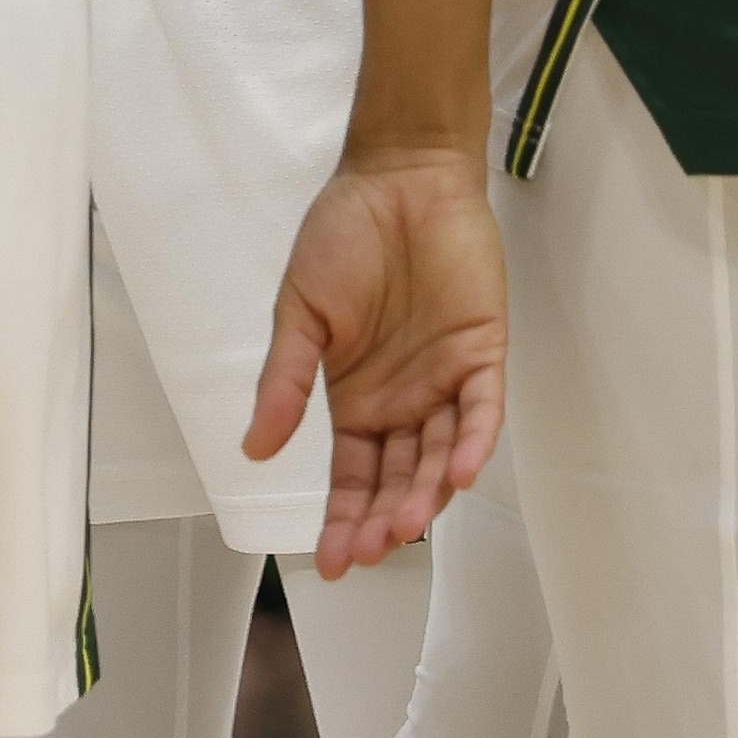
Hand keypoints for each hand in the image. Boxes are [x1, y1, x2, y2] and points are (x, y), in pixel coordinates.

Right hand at [248, 145, 509, 578]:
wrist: (399, 178)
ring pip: (440, 456)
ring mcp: (445, 382)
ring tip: (405, 524)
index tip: (329, 560)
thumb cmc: (342, 236)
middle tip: (368, 551)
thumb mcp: (299, 312)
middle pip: (397, 479)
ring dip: (425, 493)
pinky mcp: (483, 356)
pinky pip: (483, 412)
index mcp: (355, 397)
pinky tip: (456, 474)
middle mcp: (403, 402)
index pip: (352, 474)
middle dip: (383, 520)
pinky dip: (473, 443)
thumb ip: (284, 381)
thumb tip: (254, 449)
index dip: (342, 518)